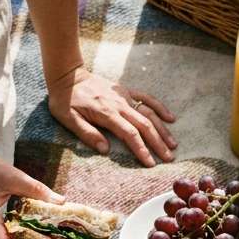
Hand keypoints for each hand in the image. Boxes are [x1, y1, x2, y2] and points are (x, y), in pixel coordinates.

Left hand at [47, 66, 175, 167]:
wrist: (67, 75)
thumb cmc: (65, 100)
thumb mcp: (69, 119)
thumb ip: (87, 134)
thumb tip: (105, 150)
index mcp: (107, 113)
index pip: (130, 134)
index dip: (141, 149)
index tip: (150, 163)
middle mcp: (120, 104)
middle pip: (145, 125)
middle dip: (158, 143)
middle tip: (168, 158)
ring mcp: (124, 96)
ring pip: (149, 113)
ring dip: (162, 129)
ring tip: (173, 144)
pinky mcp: (125, 91)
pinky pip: (146, 98)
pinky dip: (159, 107)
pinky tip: (170, 118)